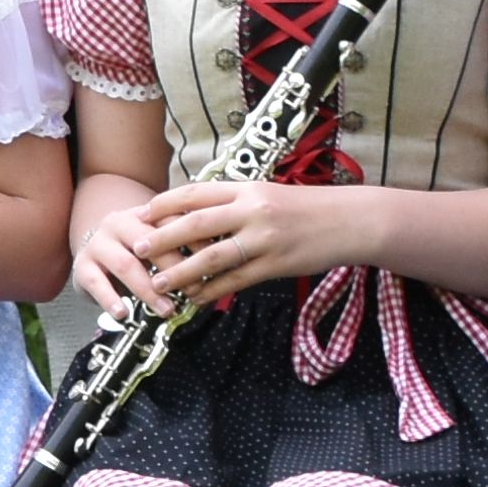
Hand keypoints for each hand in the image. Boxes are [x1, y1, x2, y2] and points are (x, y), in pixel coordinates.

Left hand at [129, 174, 384, 315]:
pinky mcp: (276, 264)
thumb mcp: (270, 195)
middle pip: (197, 222)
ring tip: (159, 282)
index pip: (197, 192)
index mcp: (248, 188)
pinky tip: (196, 298)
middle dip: (163, 237)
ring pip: (213, 256)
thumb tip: (200, 215)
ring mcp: (264, 238)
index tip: (142, 213)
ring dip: (182, 271)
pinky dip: (212, 290)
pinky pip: (236, 280)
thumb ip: (237, 203)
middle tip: (136, 249)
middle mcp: (252, 210)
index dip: (166, 203)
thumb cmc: (308, 208)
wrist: (351, 221)